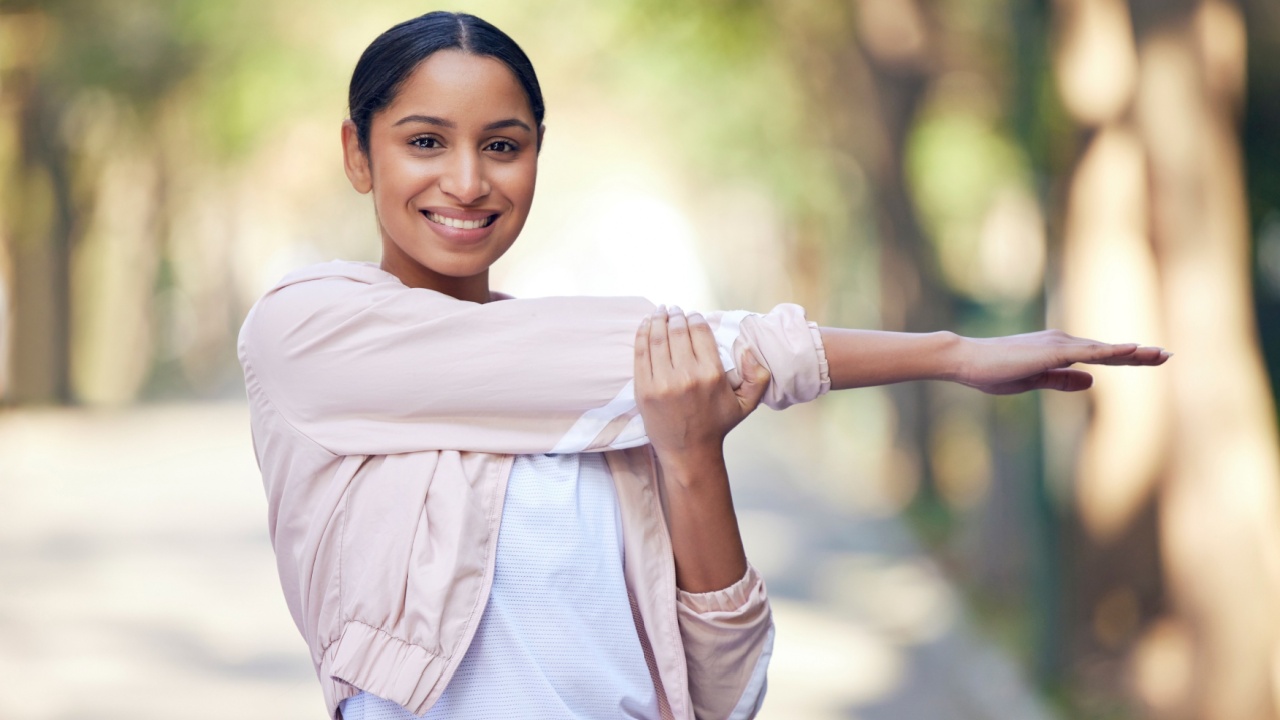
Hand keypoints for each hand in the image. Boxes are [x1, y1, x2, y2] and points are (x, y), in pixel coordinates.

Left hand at [634, 305, 770, 461]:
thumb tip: (748, 349)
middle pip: (678, 332)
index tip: (692, 315)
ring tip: (659, 312)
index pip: (700, 333)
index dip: (695, 319)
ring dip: (657, 320)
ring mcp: (663, 382)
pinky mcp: (644, 389)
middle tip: (673, 310)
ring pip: (658, 339)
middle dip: (675, 316)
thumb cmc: (716, 425)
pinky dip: (642, 334)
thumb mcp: (746, 404)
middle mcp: (687, 376)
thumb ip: (757, 376)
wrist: (688, 452)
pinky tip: (645, 325)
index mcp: (712, 375)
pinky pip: (641, 354)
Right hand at [954, 329, 1170, 394]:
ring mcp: (1059, 344)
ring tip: (1160, 354)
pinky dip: (1113, 351)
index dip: (1126, 359)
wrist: (966, 360)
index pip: (1099, 357)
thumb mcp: (1032, 380)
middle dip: (1139, 354)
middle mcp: (1062, 342)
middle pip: (1108, 350)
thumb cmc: (991, 372)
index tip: (1151, 358)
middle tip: (1167, 355)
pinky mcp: (1054, 350)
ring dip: (1134, 352)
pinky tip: (1133, 351)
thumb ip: (1061, 380)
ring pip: (1104, 349)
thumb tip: (1091, 382)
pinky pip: (1090, 352)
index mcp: (1057, 351)